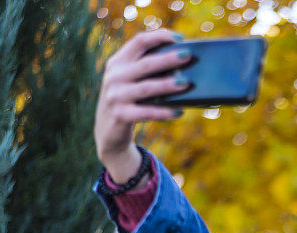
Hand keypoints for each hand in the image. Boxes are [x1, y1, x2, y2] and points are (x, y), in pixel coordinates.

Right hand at [93, 29, 189, 177]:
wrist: (108, 131)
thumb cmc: (129, 101)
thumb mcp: (130, 81)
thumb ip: (147, 70)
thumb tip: (183, 64)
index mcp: (117, 62)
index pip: (139, 41)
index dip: (159, 37)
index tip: (180, 39)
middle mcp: (114, 76)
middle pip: (145, 64)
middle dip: (168, 59)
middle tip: (188, 56)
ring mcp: (115, 96)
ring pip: (147, 88)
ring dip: (168, 85)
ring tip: (186, 84)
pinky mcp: (120, 115)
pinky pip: (147, 112)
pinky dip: (164, 112)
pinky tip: (179, 111)